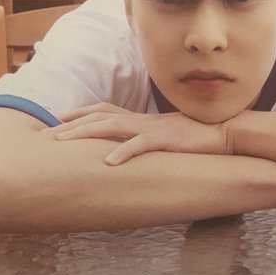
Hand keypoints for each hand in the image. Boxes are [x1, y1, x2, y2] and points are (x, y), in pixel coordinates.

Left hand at [52, 103, 230, 164]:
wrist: (225, 132)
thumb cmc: (198, 137)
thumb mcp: (168, 136)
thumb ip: (150, 138)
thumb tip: (134, 148)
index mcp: (144, 119)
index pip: (106, 110)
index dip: (82, 113)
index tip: (59, 118)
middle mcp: (144, 120)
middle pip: (101, 116)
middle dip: (73, 124)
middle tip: (50, 133)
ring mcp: (154, 129)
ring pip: (112, 127)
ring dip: (85, 133)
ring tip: (63, 142)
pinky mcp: (167, 140)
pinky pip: (141, 146)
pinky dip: (123, 153)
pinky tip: (108, 164)